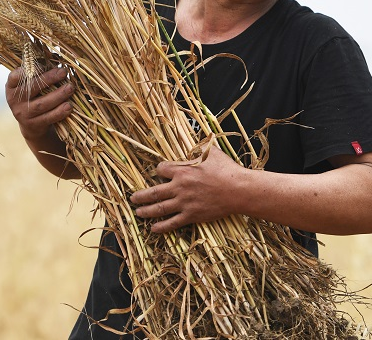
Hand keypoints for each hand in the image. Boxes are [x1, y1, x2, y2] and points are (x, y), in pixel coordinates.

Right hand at [5, 65, 73, 141]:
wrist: (31, 124)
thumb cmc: (34, 95)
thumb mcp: (32, 83)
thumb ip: (40, 70)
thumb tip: (56, 55)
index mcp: (12, 86)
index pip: (14, 77)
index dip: (27, 70)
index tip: (41, 64)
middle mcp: (14, 100)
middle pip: (32, 88)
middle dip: (49, 79)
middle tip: (64, 72)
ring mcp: (22, 114)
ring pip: (42, 104)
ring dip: (58, 95)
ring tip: (70, 88)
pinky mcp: (33, 125)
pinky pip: (48, 118)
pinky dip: (59, 112)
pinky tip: (69, 106)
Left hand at [130, 141, 246, 232]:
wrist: (239, 190)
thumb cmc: (227, 169)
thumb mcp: (212, 151)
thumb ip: (199, 148)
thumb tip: (195, 143)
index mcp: (182, 170)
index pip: (161, 170)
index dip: (159, 170)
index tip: (160, 172)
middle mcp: (179, 187)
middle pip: (153, 192)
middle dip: (140, 196)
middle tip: (133, 198)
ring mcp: (184, 203)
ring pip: (159, 208)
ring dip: (146, 211)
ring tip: (138, 212)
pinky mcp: (192, 216)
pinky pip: (173, 223)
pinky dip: (161, 226)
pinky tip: (153, 228)